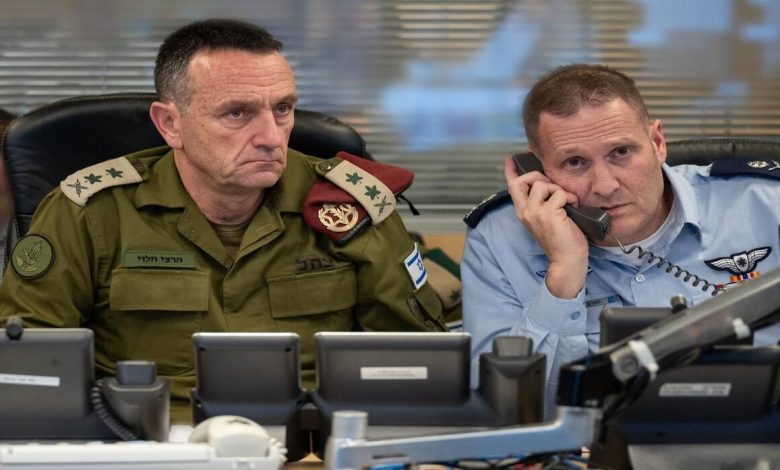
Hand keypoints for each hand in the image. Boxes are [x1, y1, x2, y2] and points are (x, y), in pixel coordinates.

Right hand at [504, 157, 588, 298]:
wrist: (567, 260)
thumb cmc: (561, 240)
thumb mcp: (546, 219)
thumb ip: (542, 203)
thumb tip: (548, 185)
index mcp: (523, 212)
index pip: (512, 187)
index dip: (511, 171)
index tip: (510, 160)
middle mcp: (525, 212)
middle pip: (522, 181)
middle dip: (539, 176)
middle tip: (554, 187)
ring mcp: (535, 212)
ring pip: (542, 184)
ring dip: (558, 189)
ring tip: (566, 202)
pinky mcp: (548, 214)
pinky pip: (559, 193)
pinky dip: (570, 198)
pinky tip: (573, 208)